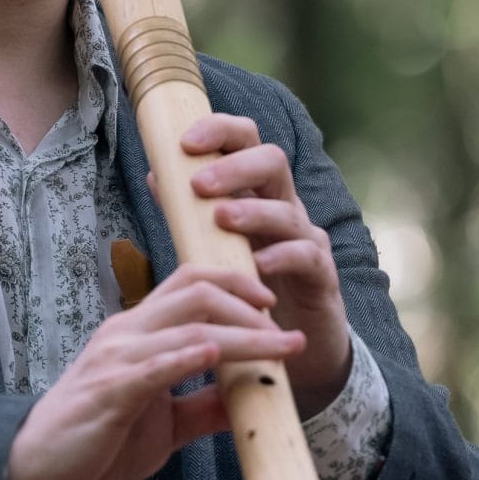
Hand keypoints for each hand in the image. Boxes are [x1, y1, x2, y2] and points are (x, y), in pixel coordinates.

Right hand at [5, 264, 297, 479]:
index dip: (237, 284)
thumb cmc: (97, 440)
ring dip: (242, 335)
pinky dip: (188, 357)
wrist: (35, 469)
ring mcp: (117, 359)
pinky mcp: (109, 392)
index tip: (274, 307)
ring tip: (279, 348)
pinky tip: (218, 356)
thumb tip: (254, 399)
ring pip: (189, 328)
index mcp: (139, 332)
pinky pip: (154, 365)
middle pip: (197, 293)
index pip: (191, 283)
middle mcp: (128, 333)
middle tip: (287, 331)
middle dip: (250, 305)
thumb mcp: (164, 423)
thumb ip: (204, 407)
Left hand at [151, 113, 352, 419]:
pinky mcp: (322, 276)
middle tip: (200, 183)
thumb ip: (190, 214)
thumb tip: (156, 175)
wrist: (296, 348)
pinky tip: (259, 265)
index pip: (245, 142)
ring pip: (287, 209)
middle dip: (235, 166)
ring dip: (253, 211)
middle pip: (272, 160)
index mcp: (257, 193)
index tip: (185, 142)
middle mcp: (284, 207)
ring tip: (222, 219)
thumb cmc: (248, 291)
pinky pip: (307, 256)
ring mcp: (306, 240)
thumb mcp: (215, 248)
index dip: (219, 131)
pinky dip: (282, 256)